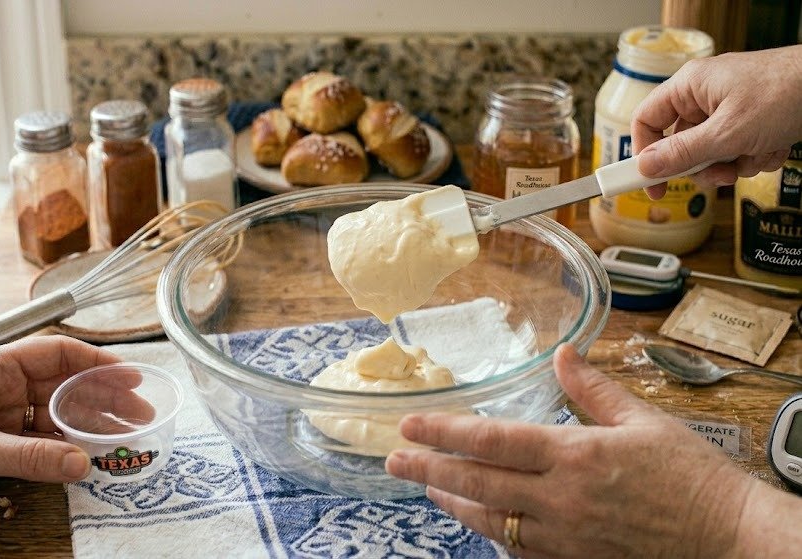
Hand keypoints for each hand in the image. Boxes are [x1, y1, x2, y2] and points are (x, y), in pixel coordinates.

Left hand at [0, 336, 127, 515]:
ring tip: (125, 437)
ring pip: (58, 416)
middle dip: (104, 399)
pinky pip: (44, 442)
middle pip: (65, 386)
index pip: (57, 355)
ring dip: (90, 426)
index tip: (130, 377)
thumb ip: (29, 457)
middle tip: (140, 414)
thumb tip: (81, 464)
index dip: (97, 364)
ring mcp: (2, 416)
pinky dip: (67, 450)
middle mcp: (3, 387)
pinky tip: (89, 456)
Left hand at [385, 344, 791, 557]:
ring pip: (490, 520)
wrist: (728, 540)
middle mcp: (559, 500)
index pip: (492, 440)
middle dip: (429, 468)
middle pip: (477, 482)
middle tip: (394, 458)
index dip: (444, 432)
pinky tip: (478, 518)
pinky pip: (517, 549)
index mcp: (574, 456)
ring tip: (427, 486)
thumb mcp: (644, 421)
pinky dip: (492, 531)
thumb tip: (563, 352)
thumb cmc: (692, 478)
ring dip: (453, 501)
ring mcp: (563, 538)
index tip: (411, 423)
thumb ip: (593, 389)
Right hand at [631, 45, 801, 198]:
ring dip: (735, 162)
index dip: (644, 154)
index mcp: (690, 87)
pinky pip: (737, 149)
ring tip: (757, 153)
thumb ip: (682, 153)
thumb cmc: (785, 92)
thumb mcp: (727, 132)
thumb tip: (645, 168)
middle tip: (720, 173)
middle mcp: (705, 95)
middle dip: (705, 165)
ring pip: (712, 152)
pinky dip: (754, 155)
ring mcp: (729, 107)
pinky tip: (773, 145)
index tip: (649, 183)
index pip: (647, 121)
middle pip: (682, 144)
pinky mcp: (751, 119)